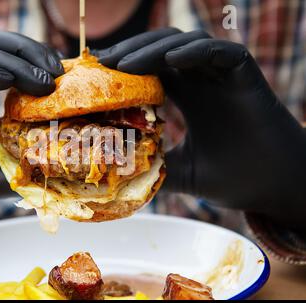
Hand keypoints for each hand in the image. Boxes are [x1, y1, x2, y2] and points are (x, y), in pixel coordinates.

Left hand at [98, 30, 305, 229]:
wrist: (275, 187)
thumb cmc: (233, 178)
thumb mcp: (182, 172)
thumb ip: (155, 167)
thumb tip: (117, 177)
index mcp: (188, 97)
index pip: (150, 70)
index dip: (124, 68)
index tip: (96, 75)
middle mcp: (202, 81)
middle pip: (160, 51)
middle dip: (130, 53)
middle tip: (101, 63)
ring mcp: (223, 76)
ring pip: (184, 45)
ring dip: (153, 50)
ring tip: (124, 64)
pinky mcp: (245, 74)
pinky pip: (218, 53)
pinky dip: (195, 52)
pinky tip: (170, 60)